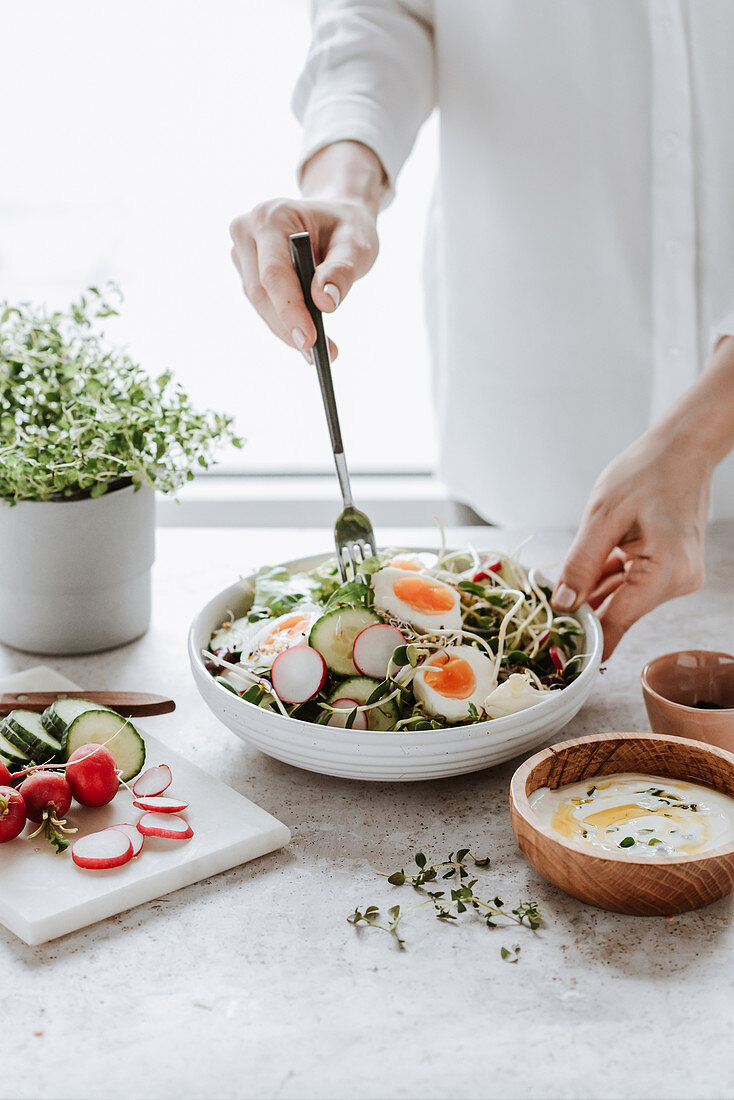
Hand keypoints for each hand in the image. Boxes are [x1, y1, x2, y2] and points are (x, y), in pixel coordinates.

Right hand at [229, 142, 383, 361]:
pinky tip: (306, 338)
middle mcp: (248, 230)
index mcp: (272, 216)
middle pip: (262, 292)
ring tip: (320, 352)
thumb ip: (342, 271)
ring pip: (259, 303)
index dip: (289, 310)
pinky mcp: (245, 269)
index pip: (274, 272)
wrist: (334, 215)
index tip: (310, 341)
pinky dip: (284, 323)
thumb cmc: (346, 226)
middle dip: (289, 328)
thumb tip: (324, 303)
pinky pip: (262, 303)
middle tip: (321, 355)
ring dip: (287, 330)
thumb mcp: (357, 244)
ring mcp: (242, 250)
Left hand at [551, 430, 710, 659]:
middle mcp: (679, 582)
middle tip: (544, 614)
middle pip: (620, 613)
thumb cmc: (646, 473)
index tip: (552, 645)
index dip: (583, 635)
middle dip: (584, 612)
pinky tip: (585, 574)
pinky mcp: (672, 568)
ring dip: (594, 594)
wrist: (683, 448)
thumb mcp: (602, 517)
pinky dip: (609, 580)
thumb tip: (563, 605)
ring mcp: (678, 576)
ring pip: (624, 599)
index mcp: (666, 573)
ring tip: (560, 587)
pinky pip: (633, 584)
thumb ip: (581, 565)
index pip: (617, 623)